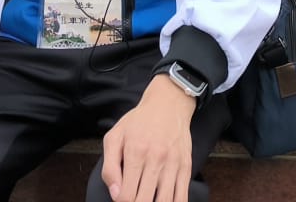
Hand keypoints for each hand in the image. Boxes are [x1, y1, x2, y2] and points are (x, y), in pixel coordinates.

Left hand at [100, 74, 195, 201]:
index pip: (126, 195)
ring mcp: (173, 164)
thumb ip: (109, 167)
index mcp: (135, 152)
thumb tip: (115, 193)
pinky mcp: (186, 166)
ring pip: (164, 201)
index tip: (122, 197)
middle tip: (134, 198)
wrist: (168, 103)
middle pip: (144, 201)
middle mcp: (155, 159)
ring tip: (148, 200)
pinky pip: (182, 196)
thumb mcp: (115, 137)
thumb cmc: (139, 121)